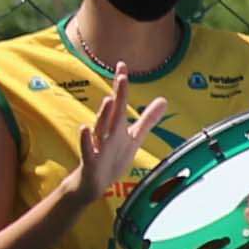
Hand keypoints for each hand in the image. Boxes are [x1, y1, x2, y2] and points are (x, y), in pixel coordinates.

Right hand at [74, 85, 170, 202]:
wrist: (92, 183)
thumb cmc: (112, 158)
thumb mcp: (133, 138)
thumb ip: (148, 120)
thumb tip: (163, 100)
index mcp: (117, 127)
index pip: (121, 104)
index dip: (123, 86)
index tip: (122, 65)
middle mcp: (106, 133)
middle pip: (114, 112)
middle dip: (118, 94)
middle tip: (122, 75)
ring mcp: (97, 146)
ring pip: (100, 129)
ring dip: (103, 115)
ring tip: (108, 100)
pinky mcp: (90, 161)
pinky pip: (87, 150)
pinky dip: (86, 141)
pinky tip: (84, 129)